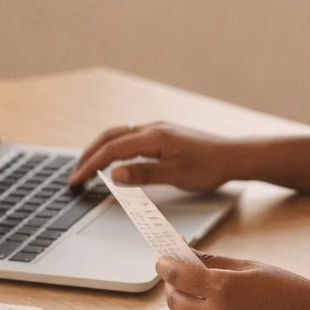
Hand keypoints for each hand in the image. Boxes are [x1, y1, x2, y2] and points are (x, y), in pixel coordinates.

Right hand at [68, 122, 240, 190]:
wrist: (234, 156)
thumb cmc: (209, 167)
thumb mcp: (175, 175)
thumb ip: (143, 174)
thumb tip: (113, 174)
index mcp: (153, 137)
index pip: (112, 149)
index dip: (91, 165)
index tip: (76, 180)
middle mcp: (153, 128)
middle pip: (111, 136)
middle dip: (90, 154)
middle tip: (76, 173)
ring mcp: (159, 129)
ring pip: (121, 134)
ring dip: (101, 148)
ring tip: (89, 164)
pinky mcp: (165, 134)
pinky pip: (132, 136)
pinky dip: (116, 146)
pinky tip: (116, 156)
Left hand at [159, 253, 309, 309]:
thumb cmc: (287, 291)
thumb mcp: (250, 267)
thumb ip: (214, 262)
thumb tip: (186, 253)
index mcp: (223, 288)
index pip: (177, 276)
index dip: (165, 266)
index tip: (163, 261)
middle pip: (175, 302)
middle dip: (174, 287)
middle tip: (182, 278)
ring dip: (188, 309)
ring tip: (208, 299)